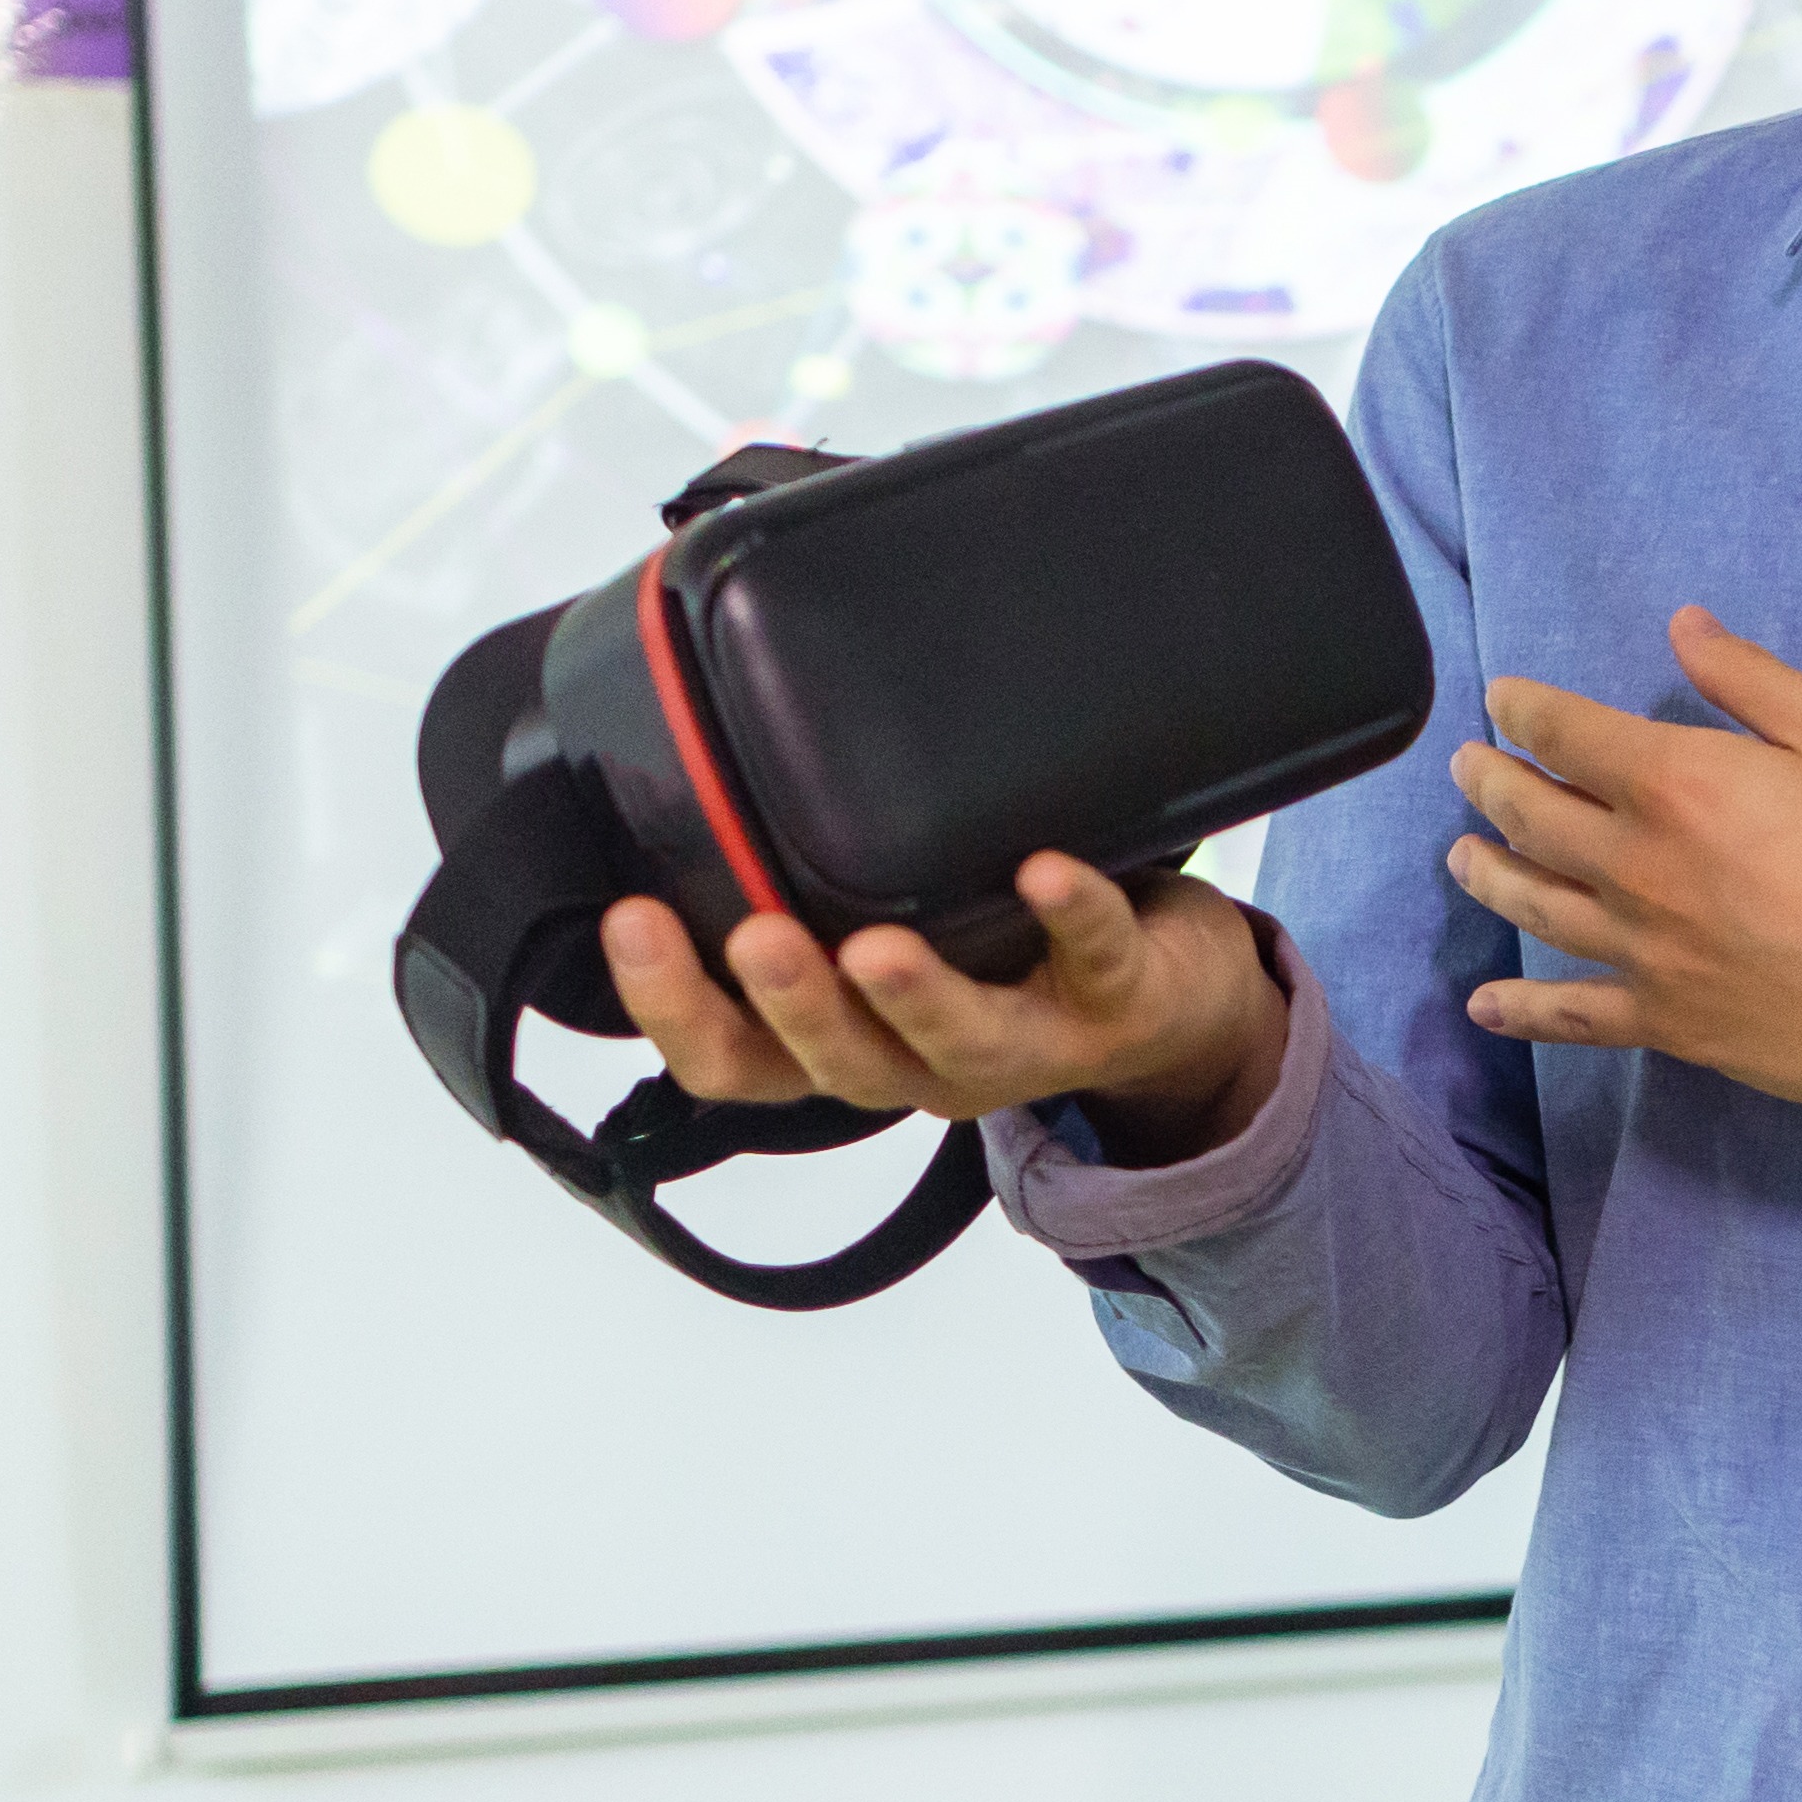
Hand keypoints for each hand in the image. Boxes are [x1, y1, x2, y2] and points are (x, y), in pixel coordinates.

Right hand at [601, 852, 1286, 1161]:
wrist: (1172, 999)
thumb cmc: (1004, 945)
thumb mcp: (888, 912)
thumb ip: (801, 863)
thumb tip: (686, 737)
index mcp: (849, 1040)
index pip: (734, 1059)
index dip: (673, 1009)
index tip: (629, 921)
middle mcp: (922, 1061)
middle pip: (836, 1064)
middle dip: (790, 1004)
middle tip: (751, 937)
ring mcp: (1026, 1043)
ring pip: (959, 1042)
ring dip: (913, 994)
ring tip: (875, 944)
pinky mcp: (1119, 999)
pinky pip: (1095, 959)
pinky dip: (1070, 915)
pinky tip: (1044, 870)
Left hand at [1446, 606, 1801, 1156]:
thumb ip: (1750, 679)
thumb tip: (1684, 627)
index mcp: (1680, 783)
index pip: (1564, 733)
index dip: (1522, 709)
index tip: (1503, 699)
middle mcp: (1640, 866)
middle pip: (1530, 817)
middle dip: (1489, 783)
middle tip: (1468, 768)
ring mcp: (1645, 952)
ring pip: (1534, 906)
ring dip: (1486, 873)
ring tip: (1461, 855)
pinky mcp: (1667, 1022)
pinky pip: (1572, 1016)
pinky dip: (1520, 1011)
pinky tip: (1484, 1006)